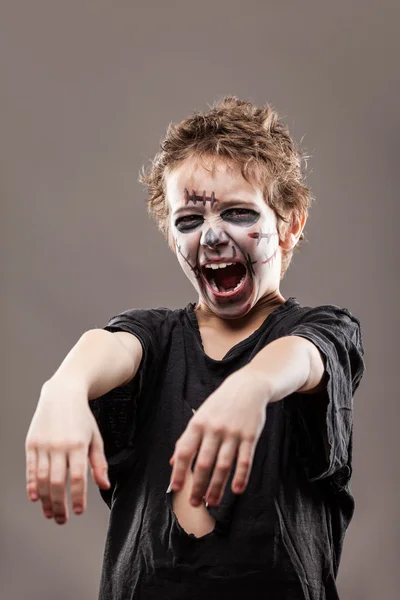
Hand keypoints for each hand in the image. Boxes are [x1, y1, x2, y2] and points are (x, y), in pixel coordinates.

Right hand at [25, 378, 109, 524]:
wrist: (63, 394)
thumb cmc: (82, 418)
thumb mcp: (95, 438)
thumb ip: (99, 463)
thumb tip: (104, 485)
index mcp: (77, 444)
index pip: (77, 477)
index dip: (77, 497)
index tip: (79, 511)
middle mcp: (59, 445)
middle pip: (56, 482)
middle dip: (59, 505)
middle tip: (62, 519)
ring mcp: (43, 445)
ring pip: (41, 479)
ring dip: (45, 500)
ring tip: (50, 513)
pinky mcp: (31, 443)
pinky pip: (30, 469)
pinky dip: (31, 485)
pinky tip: (36, 498)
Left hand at [169, 368, 268, 507]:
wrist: (248, 386)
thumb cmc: (221, 404)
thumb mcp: (200, 416)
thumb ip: (187, 438)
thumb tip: (174, 462)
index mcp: (198, 424)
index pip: (185, 451)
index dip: (179, 471)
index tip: (176, 489)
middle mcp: (214, 429)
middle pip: (204, 463)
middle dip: (199, 486)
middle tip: (195, 503)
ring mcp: (233, 433)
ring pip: (224, 465)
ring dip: (217, 487)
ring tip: (212, 502)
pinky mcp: (250, 436)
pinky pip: (245, 460)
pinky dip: (241, 477)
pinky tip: (236, 490)